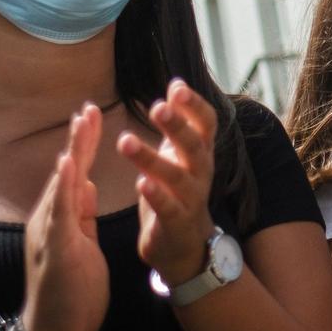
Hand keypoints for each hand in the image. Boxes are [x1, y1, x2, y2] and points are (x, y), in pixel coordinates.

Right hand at [20, 104, 110, 330]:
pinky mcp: (55, 250)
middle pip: (65, 172)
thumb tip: (84, 184)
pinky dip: (63, 188)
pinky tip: (69, 167)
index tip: (93, 116)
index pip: (73, 174)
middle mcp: (50, 220)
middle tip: (88, 106)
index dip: (83, 145)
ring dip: (71, 154)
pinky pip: (59, 215)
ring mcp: (49, 234)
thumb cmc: (71, 289)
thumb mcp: (81, 243)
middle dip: (78, 140)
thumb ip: (80, 214)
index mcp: (61, 218)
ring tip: (81, 123)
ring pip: (60, 186)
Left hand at [119, 80, 217, 286]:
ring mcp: (192, 199)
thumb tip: (176, 84)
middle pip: (194, 145)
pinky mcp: (177, 223)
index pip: (206, 123)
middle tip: (157, 107)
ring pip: (176, 176)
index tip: (175, 86)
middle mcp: (202, 173)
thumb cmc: (178, 192)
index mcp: (201, 153)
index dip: (194, 104)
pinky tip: (141, 183)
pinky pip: (169, 208)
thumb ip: (181, 123)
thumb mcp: (182, 155)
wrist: (186, 246)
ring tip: (125, 141)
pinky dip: (157, 196)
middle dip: (177, 125)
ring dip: (151, 158)